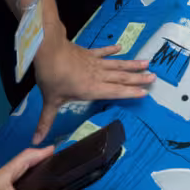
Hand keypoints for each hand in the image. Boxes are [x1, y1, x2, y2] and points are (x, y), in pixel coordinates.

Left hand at [32, 36, 153, 143]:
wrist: (49, 50)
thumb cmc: (52, 77)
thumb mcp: (50, 101)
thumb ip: (46, 121)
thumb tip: (36, 141)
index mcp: (92, 89)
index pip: (115, 92)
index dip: (130, 93)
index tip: (145, 92)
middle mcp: (97, 75)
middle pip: (121, 78)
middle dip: (138, 79)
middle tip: (154, 77)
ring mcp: (94, 62)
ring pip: (117, 65)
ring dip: (132, 65)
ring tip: (147, 63)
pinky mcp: (89, 53)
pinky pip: (103, 52)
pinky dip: (112, 50)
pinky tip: (121, 48)